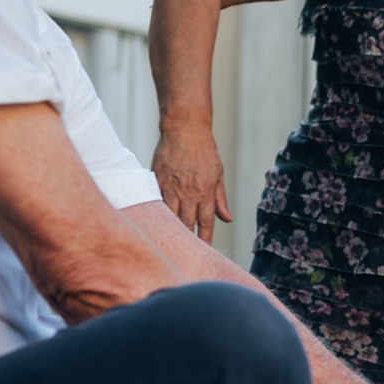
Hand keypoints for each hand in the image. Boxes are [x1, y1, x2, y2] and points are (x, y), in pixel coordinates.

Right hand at [151, 123, 231, 242]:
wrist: (185, 129)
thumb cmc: (205, 152)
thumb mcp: (219, 174)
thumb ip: (220, 199)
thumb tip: (227, 219)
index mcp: (206, 192)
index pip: (206, 223)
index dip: (206, 239)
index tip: (205, 251)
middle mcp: (188, 192)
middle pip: (187, 223)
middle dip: (187, 240)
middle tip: (185, 254)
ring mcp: (171, 186)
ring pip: (169, 215)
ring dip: (171, 230)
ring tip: (170, 243)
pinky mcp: (157, 180)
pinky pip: (156, 202)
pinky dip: (157, 213)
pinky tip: (156, 223)